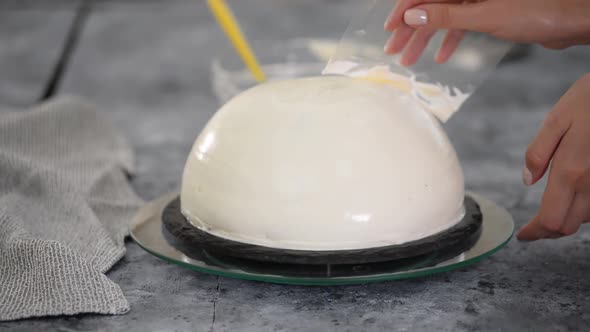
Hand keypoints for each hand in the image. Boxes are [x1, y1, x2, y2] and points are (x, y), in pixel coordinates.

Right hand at [383, 0, 589, 65]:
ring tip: (411, 60)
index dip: (403, 11)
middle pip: (430, 5)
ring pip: (443, 17)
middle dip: (411, 30)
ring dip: (427, 39)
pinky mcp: (489, 10)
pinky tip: (440, 56)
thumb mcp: (484, 15)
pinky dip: (450, 40)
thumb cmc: (536, 11)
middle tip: (395, 51)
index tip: (390, 31)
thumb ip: (445, 15)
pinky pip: (461, 23)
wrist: (571, 20)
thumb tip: (412, 15)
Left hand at [517, 74, 589, 240]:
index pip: (550, 219)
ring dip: (568, 217)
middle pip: (568, 225)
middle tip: (534, 225)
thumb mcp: (558, 118)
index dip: (535, 232)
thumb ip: (539, 152)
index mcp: (571, 170)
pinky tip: (576, 193)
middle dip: (548, 228)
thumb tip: (528, 181)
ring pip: (587, 217)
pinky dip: (586, 206)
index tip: (524, 236)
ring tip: (553, 207)